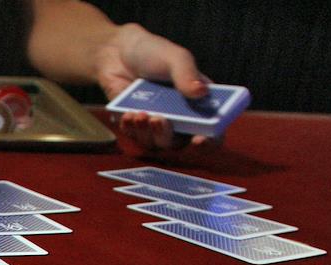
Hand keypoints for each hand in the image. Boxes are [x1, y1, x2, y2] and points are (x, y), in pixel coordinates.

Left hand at [96, 23, 213, 150]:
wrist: (118, 53)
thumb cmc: (154, 53)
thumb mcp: (176, 58)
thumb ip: (187, 74)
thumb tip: (202, 92)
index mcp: (198, 103)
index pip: (212, 130)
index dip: (211, 140)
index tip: (200, 140)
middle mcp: (180, 119)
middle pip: (180, 143)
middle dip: (168, 136)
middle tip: (159, 119)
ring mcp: (156, 124)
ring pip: (155, 144)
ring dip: (147, 133)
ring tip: (139, 114)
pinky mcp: (134, 126)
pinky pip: (135, 138)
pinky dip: (131, 128)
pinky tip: (128, 113)